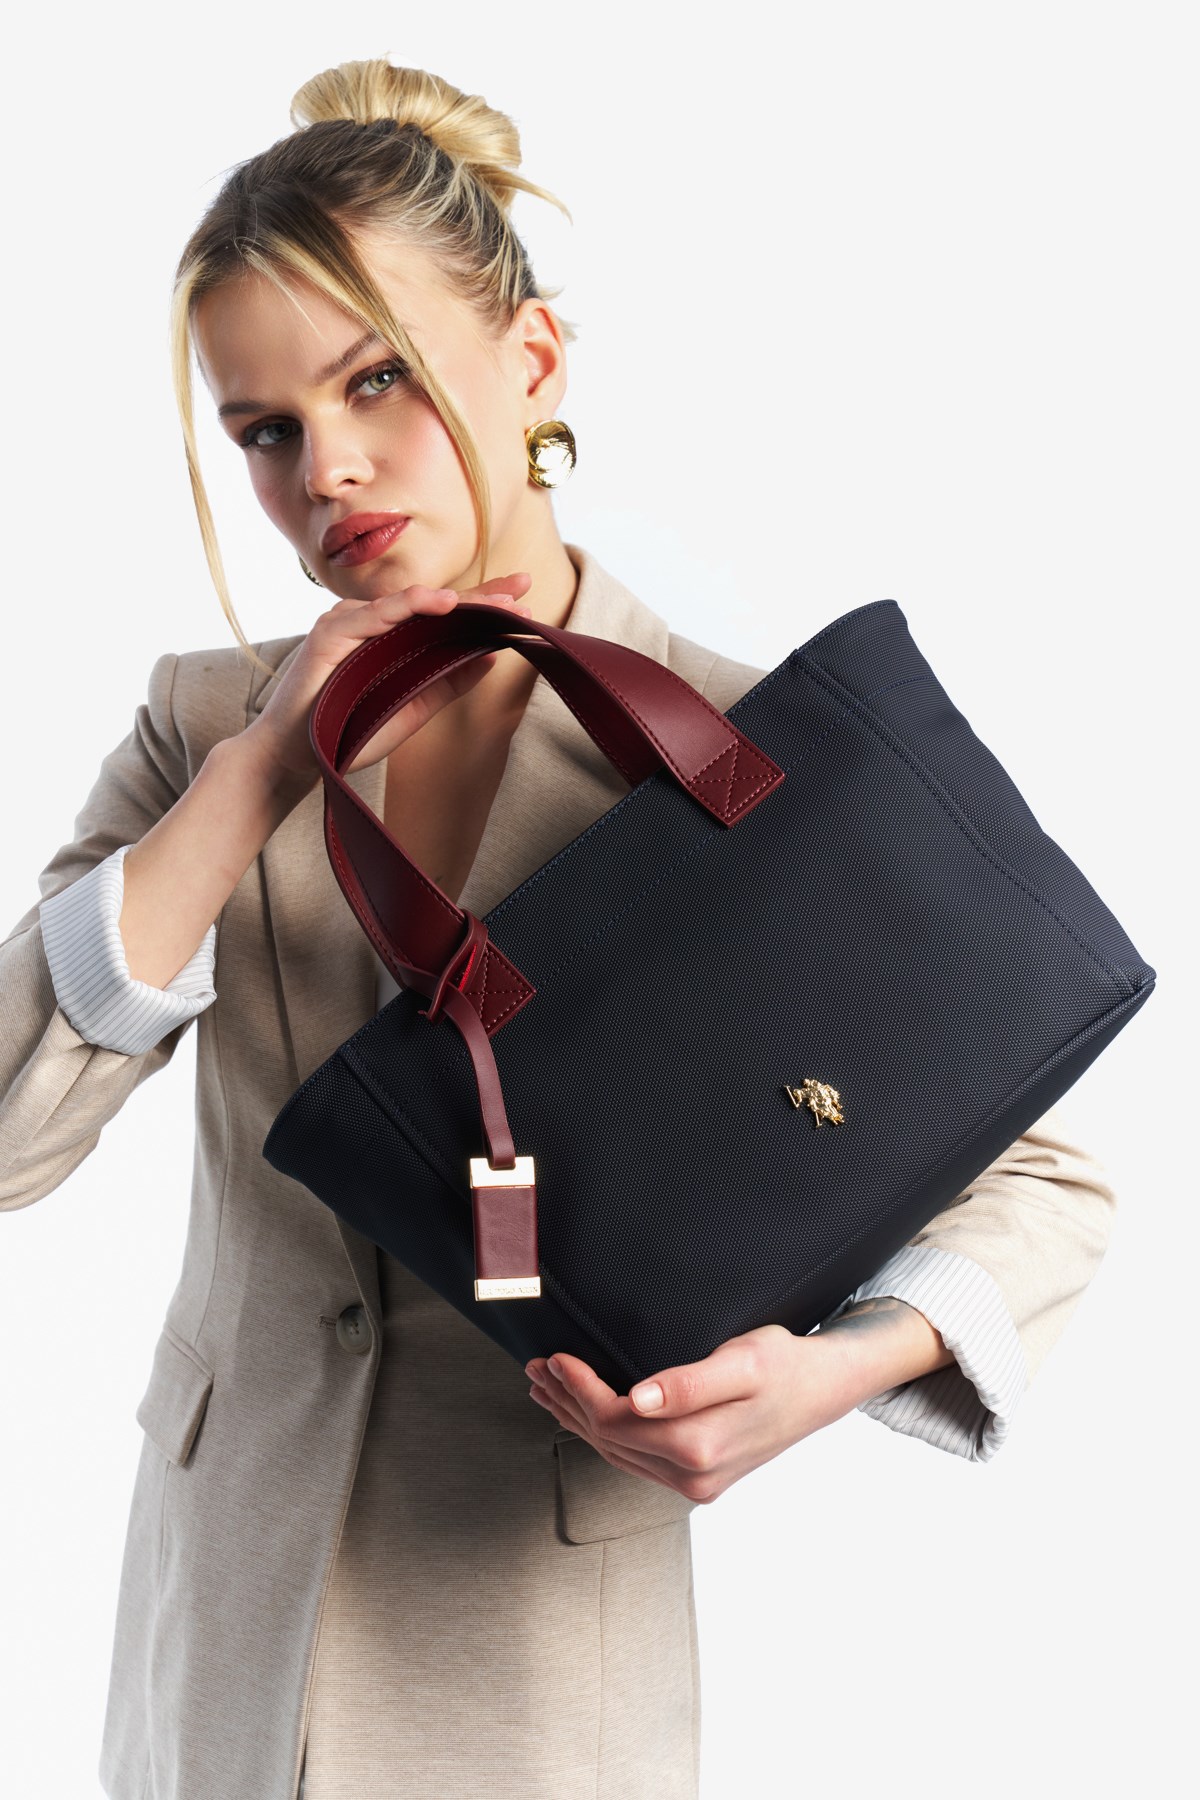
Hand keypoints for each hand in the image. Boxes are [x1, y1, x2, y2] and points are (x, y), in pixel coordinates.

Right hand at [243, 570, 533, 792]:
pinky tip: (441, 602)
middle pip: (432, 604)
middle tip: (522, 587)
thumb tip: (489, 658)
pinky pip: (375, 614)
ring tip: (495, 602)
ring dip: (454, 601)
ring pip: (409, 603)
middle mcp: (371, 624)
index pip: (442, 618)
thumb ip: (445, 683)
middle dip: (479, 596)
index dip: (481, 607)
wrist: (295, 757)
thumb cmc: (345, 732)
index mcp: (390, 640)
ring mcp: (349, 624)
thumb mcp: (410, 709)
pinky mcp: (330, 633)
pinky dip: (408, 605)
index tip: (523, 602)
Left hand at [525, 1324, 865, 1504]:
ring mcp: (695, 1485)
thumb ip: (690, 1383)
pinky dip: (605, 1435)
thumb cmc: (784, 1365)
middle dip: (568, 1402)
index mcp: (699, 1448)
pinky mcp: (697, 1481)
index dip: (579, 1389)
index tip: (556, 1357)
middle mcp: (693, 1478)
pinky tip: (586, 1415)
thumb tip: (639, 1399)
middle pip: (609, 1441)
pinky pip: (636, 1460)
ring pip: (617, 1454)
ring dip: (579, 1419)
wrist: (823, 1390)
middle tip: (536, 1367)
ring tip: (547, 1388)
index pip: (615, 1421)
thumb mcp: (742, 1361)